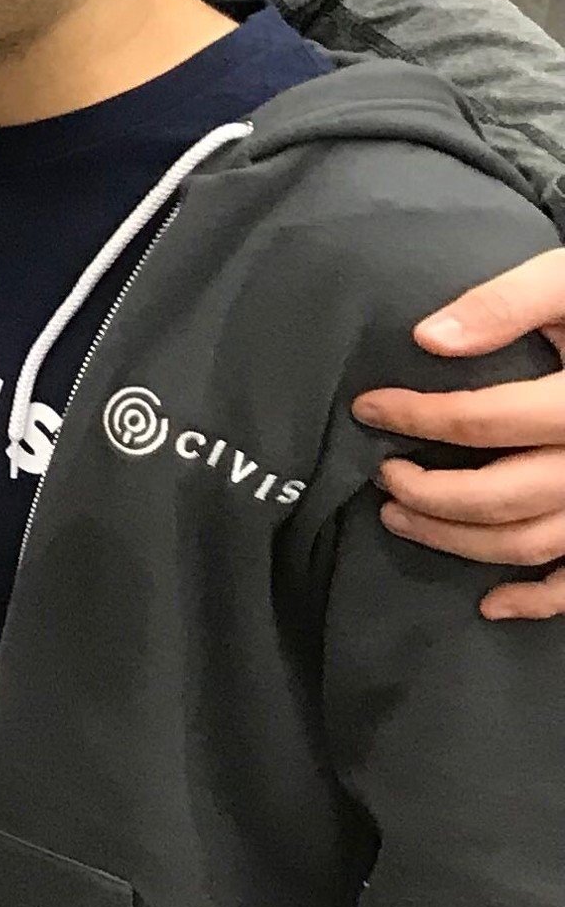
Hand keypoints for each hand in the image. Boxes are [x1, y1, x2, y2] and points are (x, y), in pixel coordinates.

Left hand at [359, 245, 564, 619]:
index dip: (415, 418)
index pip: (483, 422)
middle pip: (499, 497)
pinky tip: (491, 602)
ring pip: (530, 544)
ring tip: (400, 517)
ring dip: (456, 542)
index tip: (367, 409)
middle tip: (382, 474)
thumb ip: (507, 304)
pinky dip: (538, 599)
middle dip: (426, 492)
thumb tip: (428, 339)